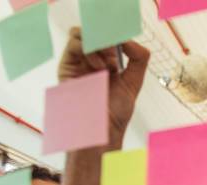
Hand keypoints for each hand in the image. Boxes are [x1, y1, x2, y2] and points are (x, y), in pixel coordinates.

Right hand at [58, 27, 149, 146]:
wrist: (101, 129)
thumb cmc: (115, 113)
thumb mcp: (134, 82)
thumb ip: (138, 59)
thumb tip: (128, 40)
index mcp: (107, 63)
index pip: (109, 37)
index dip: (118, 36)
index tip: (126, 45)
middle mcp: (91, 61)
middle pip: (95, 32)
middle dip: (108, 37)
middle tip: (116, 53)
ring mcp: (78, 63)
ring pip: (84, 33)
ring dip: (99, 42)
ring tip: (108, 62)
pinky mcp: (67, 67)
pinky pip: (74, 43)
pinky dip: (89, 47)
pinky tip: (99, 66)